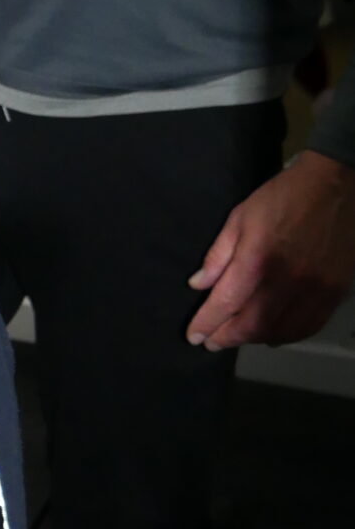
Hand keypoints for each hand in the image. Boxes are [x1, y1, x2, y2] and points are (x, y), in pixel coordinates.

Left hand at [186, 149, 354, 346]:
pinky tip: (272, 334)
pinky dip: (287, 335)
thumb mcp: (240, 217)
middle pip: (253, 325)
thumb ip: (218, 255)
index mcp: (258, 260)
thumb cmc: (281, 198)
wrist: (335, 186)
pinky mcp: (335, 293)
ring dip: (255, 339)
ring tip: (238, 336)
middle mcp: (287, 281)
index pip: (227, 303)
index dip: (207, 324)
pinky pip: (309, 326)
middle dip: (228, 338)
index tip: (194, 336)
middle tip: (212, 341)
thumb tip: (198, 285)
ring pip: (281, 331)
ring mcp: (315, 290)